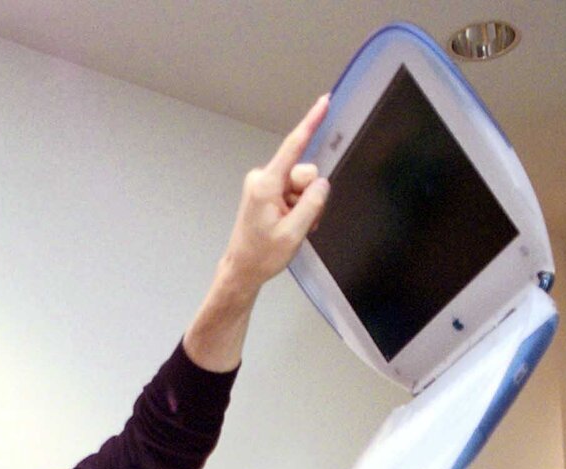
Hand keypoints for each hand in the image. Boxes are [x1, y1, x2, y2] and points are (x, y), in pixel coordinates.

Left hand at [220, 95, 330, 292]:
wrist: (242, 269)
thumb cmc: (261, 255)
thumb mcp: (294, 233)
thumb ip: (312, 204)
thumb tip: (322, 183)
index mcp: (266, 185)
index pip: (293, 146)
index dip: (311, 123)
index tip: (323, 103)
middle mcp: (263, 178)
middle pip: (304, 173)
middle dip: (309, 196)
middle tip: (300, 223)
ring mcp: (263, 184)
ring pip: (301, 185)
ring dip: (304, 206)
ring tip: (292, 227)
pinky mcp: (266, 191)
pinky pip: (293, 192)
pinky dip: (297, 208)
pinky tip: (288, 223)